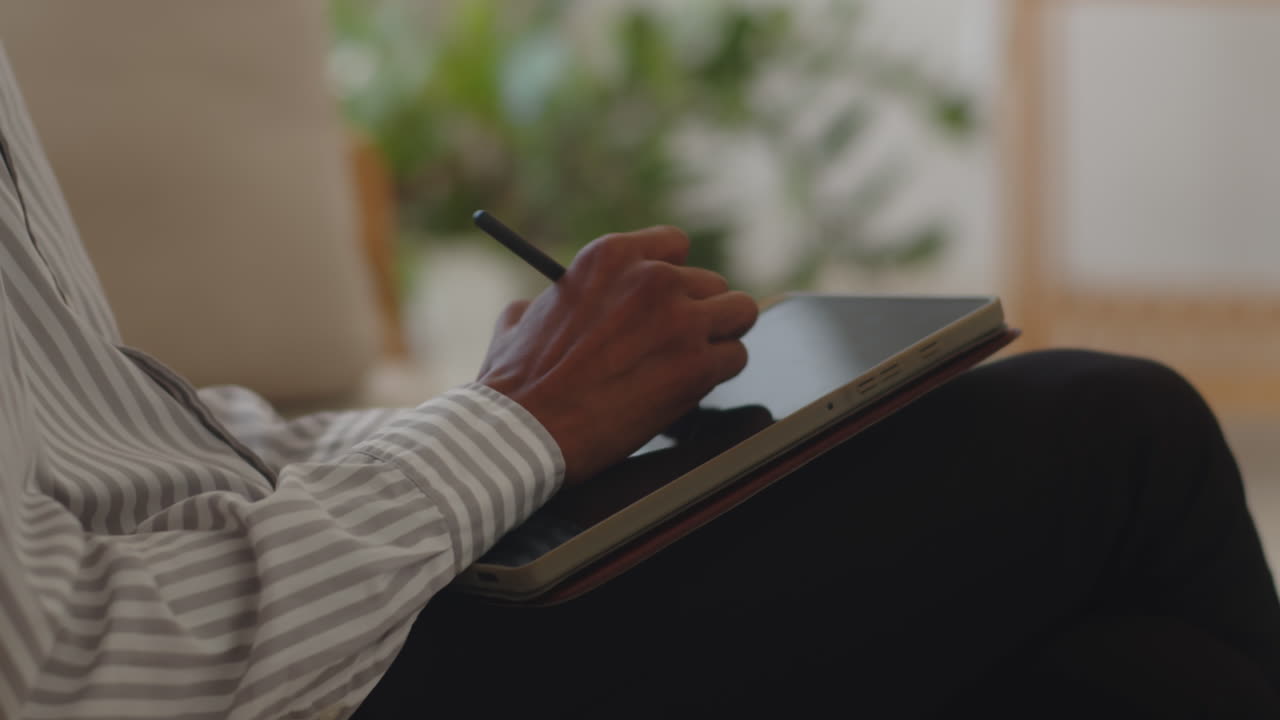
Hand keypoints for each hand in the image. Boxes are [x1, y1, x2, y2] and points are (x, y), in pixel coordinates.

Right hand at [477, 227, 757, 484]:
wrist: (525, 430)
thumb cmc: (517, 382)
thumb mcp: (524, 315)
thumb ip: (558, 300)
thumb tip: (555, 302)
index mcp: (612, 257)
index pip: (674, 245)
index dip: (674, 277)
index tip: (668, 299)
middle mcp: (653, 278)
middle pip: (711, 284)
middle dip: (697, 315)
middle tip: (676, 346)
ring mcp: (681, 320)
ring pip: (738, 313)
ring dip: (720, 339)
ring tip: (691, 364)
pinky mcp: (698, 365)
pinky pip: (735, 358)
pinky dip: (717, 375)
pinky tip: (689, 389)